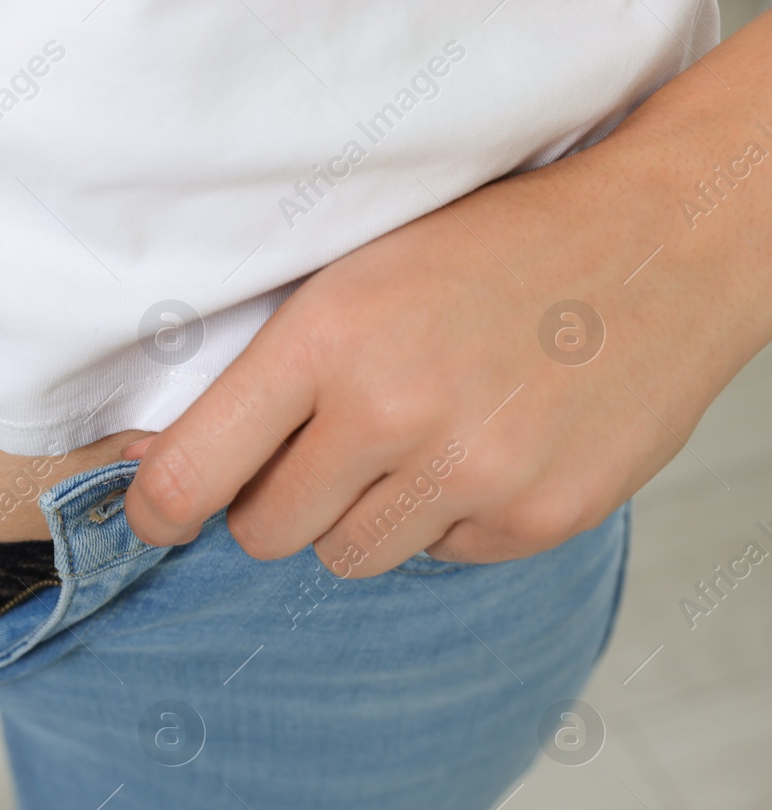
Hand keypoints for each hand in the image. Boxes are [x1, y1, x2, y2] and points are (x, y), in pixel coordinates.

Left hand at [122, 52, 771, 575]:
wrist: (661, 244)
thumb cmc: (489, 253)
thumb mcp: (355, 277)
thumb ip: (265, 374)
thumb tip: (164, 466)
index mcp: (328, 339)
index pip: (194, 470)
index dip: (158, 509)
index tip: (155, 518)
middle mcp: (393, 413)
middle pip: (267, 534)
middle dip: (275, 504)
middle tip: (320, 453)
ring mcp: (471, 474)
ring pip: (349, 557)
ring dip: (361, 517)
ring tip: (415, 443)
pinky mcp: (537, 519)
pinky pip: (439, 557)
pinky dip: (446, 521)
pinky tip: (485, 451)